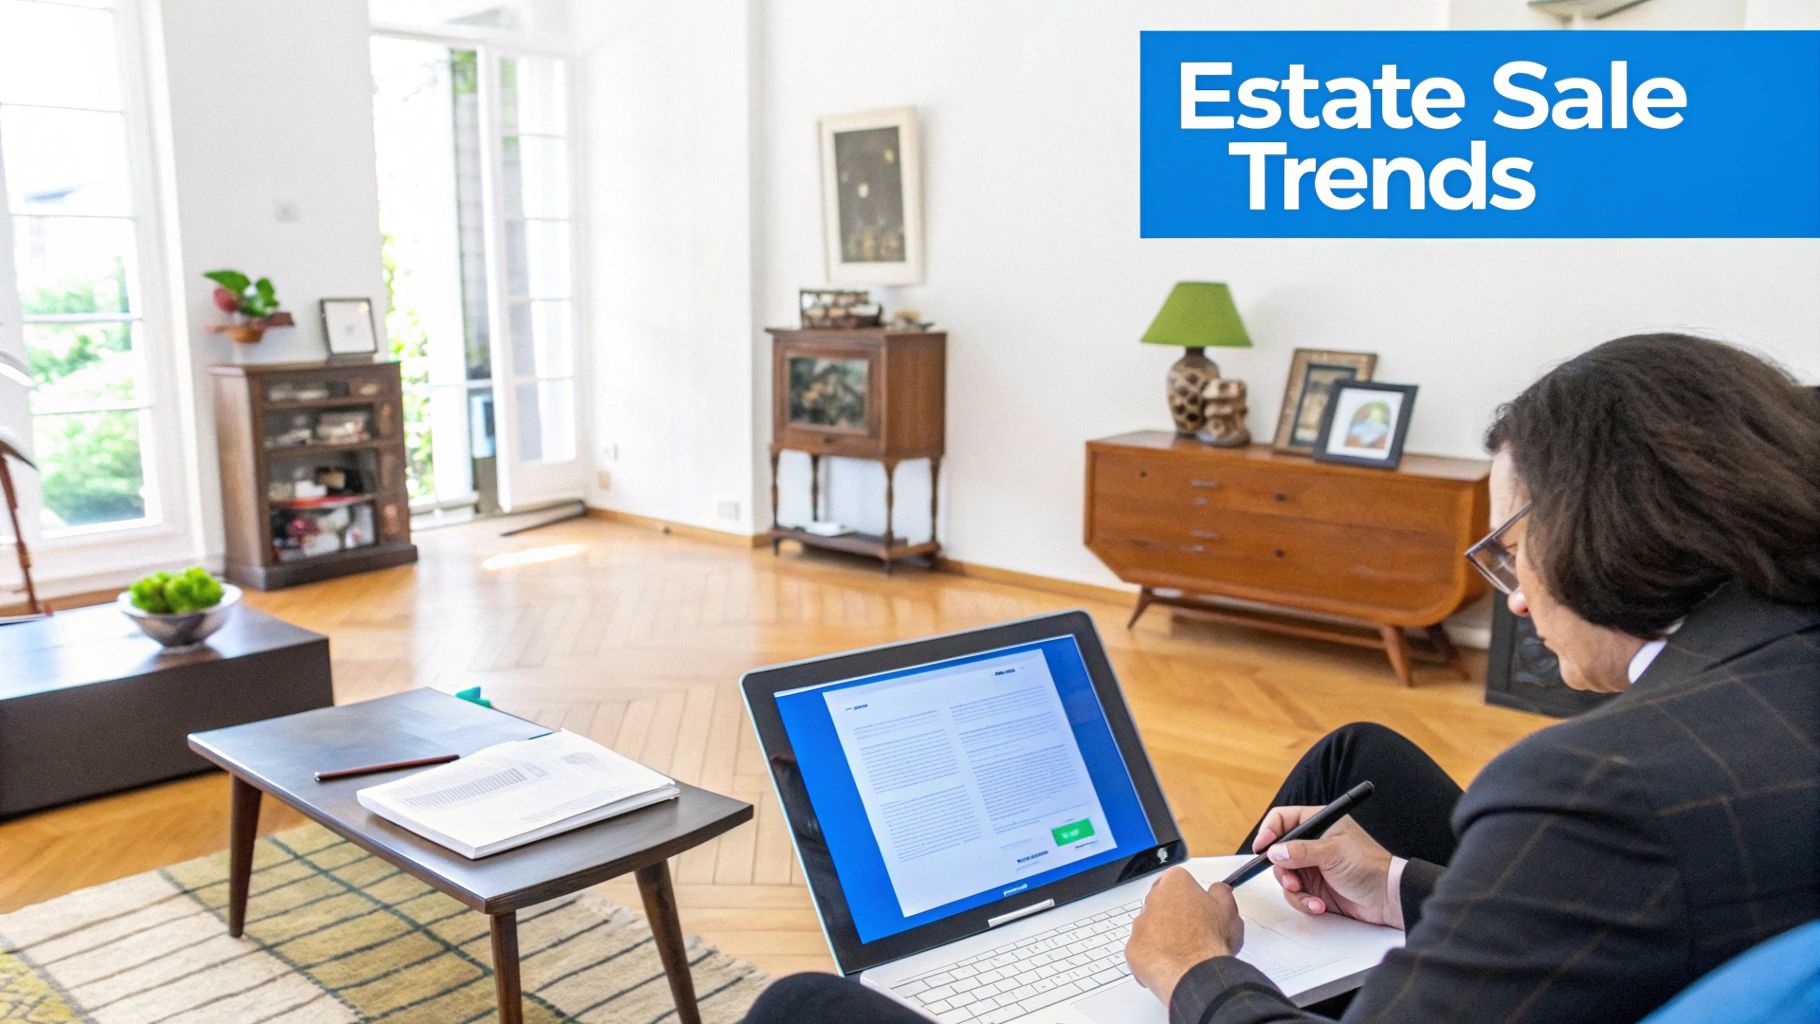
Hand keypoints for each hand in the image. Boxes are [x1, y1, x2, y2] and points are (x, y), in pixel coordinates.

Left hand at [1125, 867, 1243, 1007]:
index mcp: (1175, 883)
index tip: (1197, 907)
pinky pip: (1141, 950)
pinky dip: (1153, 957)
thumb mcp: (1229, 911)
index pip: (1177, 881)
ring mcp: (1139, 924)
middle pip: (1161, 902)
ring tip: (1183, 952)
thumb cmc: (1210, 942)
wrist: (1195, 973)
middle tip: (1192, 932)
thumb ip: (1221, 894)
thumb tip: (1218, 890)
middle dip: (1173, 915)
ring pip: (1149, 927)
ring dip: (1161, 936)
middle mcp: (1152, 899)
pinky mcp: (1132, 948)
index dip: (1189, 896)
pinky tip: (1171, 964)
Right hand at [1254, 808, 1399, 926]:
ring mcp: (1313, 866)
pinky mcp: (1316, 887)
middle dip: (1283, 869)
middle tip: (1292, 880)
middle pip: (1279, 851)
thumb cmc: (1369, 867)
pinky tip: (1319, 906)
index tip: (1262, 847)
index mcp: (1319, 824)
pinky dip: (1304, 901)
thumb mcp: (1332, 853)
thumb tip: (1274, 852)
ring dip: (1295, 890)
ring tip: (1310, 897)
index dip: (1269, 831)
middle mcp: (1313, 844)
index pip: (1283, 819)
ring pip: (1285, 875)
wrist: (1388, 899)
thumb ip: (1300, 851)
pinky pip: (1297, 894)